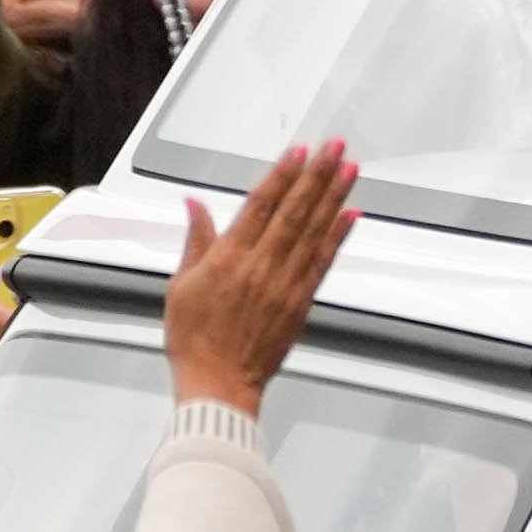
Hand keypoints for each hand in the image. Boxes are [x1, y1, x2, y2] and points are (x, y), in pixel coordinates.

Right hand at [165, 143, 357, 410]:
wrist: (218, 385)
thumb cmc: (194, 340)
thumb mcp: (180, 286)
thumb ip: (196, 240)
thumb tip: (194, 204)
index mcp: (228, 259)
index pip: (260, 205)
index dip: (282, 174)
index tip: (299, 150)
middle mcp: (260, 267)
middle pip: (294, 211)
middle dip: (316, 174)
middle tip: (335, 146)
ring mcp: (284, 284)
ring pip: (313, 231)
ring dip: (334, 196)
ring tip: (349, 168)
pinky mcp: (300, 303)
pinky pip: (323, 262)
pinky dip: (339, 236)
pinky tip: (351, 212)